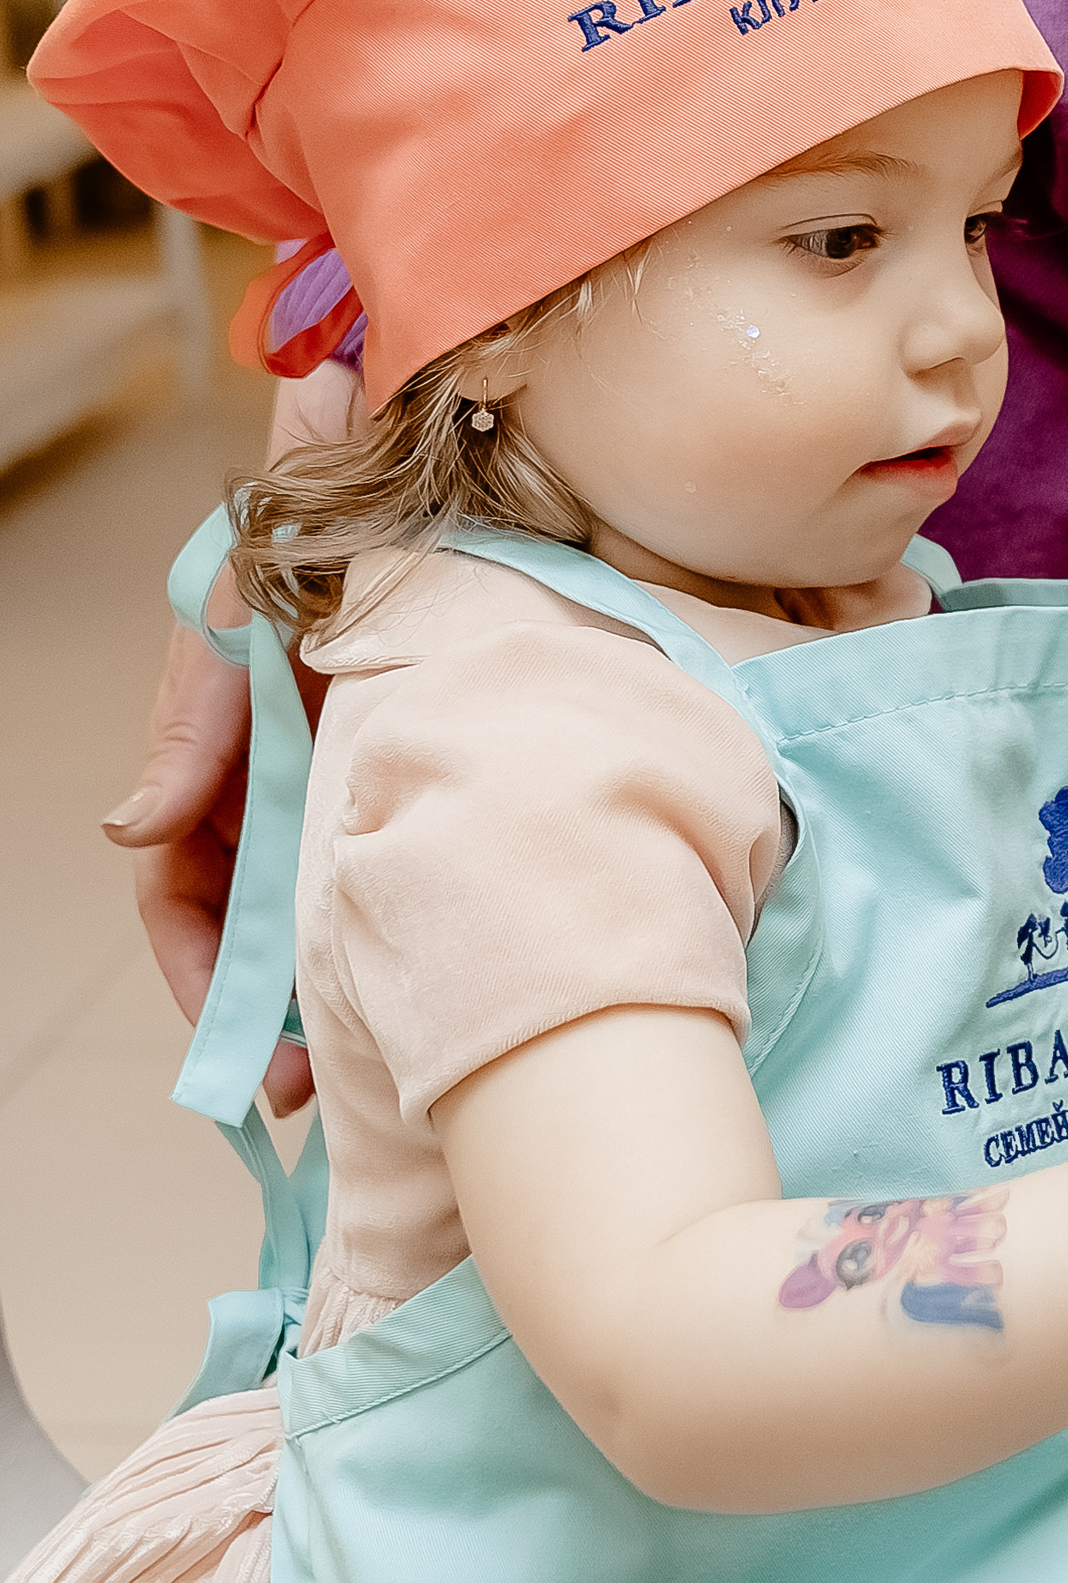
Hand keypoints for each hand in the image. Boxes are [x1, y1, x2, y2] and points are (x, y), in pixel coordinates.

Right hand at [101, 365, 360, 1116]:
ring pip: (318, 908)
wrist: (418, 492)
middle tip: (308, 1090)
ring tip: (364, 1069)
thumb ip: (187, 728)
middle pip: (253, 923)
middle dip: (269, 1012)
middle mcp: (273, 783)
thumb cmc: (308, 549)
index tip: (238, 1046)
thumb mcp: (232, 629)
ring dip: (331, 986)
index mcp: (215, 758)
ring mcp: (339, 783)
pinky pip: (383, 868)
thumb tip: (130, 829)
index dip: (203, 975)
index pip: (183, 891)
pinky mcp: (403, 773)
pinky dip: (389, 927)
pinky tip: (423, 984)